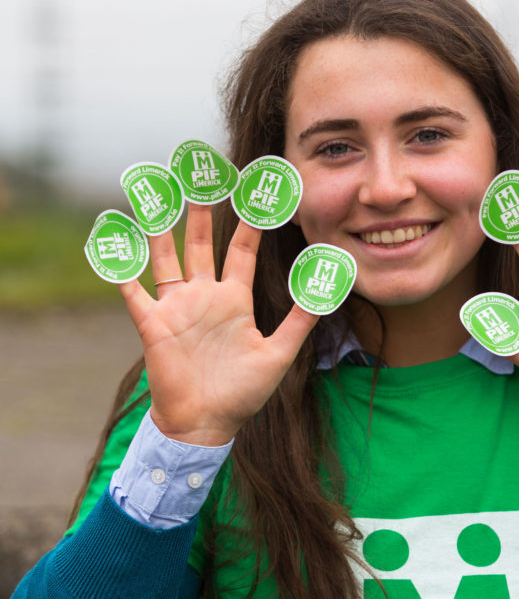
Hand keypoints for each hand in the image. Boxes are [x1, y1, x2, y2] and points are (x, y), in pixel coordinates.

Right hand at [118, 204, 316, 444]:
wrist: (205, 425)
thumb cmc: (242, 394)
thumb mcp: (278, 355)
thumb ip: (301, 321)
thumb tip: (326, 290)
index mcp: (234, 300)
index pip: (242, 249)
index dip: (249, 220)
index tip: (255, 190)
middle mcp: (203, 296)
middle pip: (201, 242)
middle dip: (201, 209)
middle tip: (201, 173)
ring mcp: (176, 308)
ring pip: (165, 257)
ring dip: (160, 227)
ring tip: (156, 192)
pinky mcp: (152, 324)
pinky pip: (133, 292)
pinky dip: (121, 268)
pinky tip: (113, 242)